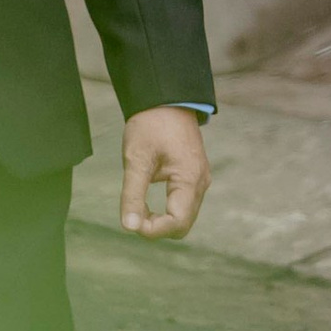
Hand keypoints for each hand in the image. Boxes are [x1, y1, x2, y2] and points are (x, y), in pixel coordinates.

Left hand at [119, 105, 210, 240]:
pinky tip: (145, 201)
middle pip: (183, 224)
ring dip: (160, 220)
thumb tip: (129, 226)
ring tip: (137, 207)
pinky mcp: (193, 177)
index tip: (130, 224)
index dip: (154, 230)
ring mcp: (200, 180)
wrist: (165, 99)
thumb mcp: (136, 159)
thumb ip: (133, 194)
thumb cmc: (151, 125)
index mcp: (190, 179)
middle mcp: (201, 184)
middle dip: (157, 227)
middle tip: (132, 216)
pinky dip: (166, 210)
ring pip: (183, 216)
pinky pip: (183, 204)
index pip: (177, 222)